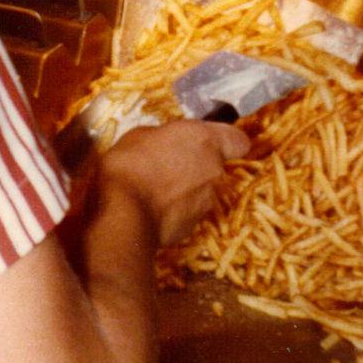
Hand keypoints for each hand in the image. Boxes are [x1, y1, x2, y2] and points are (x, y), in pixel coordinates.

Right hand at [100, 120, 249, 246]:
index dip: (227, 142)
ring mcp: (207, 202)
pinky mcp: (193, 227)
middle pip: (216, 167)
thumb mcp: (143, 134)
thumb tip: (169, 145)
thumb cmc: (129, 163)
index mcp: (207, 141)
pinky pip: (188, 212)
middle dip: (198, 166)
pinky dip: (176, 210)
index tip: (209, 143)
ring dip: (186, 190)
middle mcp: (215, 171)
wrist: (122, 213)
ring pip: (203, 191)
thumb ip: (168, 138)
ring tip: (156, 191)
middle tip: (169, 166)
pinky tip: (153, 209)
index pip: (239, 140)